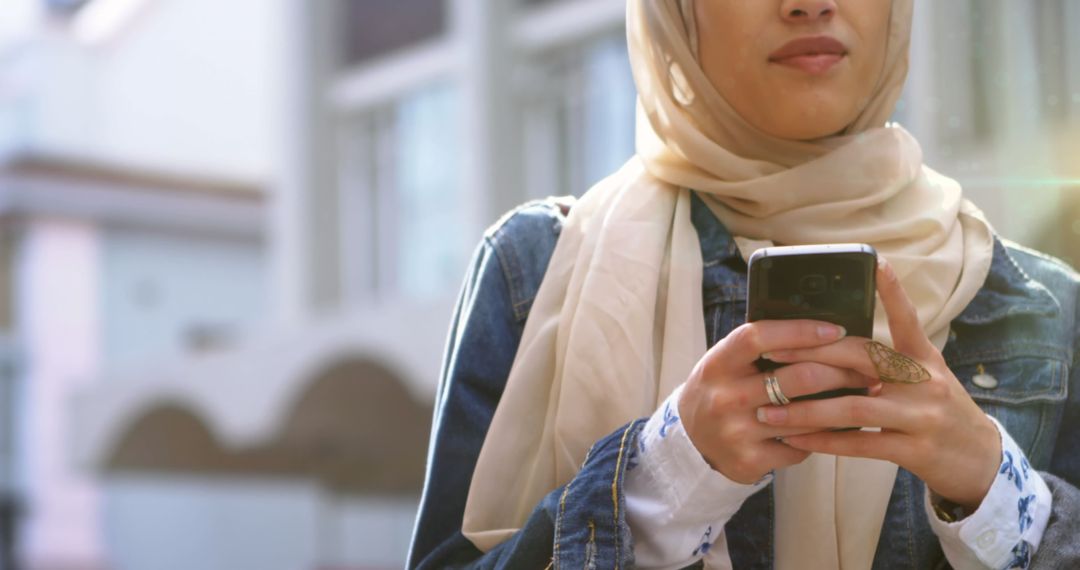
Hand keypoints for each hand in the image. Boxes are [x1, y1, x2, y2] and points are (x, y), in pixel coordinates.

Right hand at [679, 319, 876, 483]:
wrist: (691, 441)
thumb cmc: (721, 390)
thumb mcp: (725, 362)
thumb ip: (759, 347)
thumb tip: (817, 329)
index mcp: (718, 364)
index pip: (759, 337)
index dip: (800, 331)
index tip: (836, 329)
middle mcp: (725, 397)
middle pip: (797, 378)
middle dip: (840, 372)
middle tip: (866, 369)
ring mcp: (736, 432)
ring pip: (807, 416)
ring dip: (840, 406)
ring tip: (863, 396)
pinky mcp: (749, 460)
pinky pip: (800, 447)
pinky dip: (820, 436)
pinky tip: (833, 427)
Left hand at [757, 258, 1001, 510]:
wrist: (980, 460)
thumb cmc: (939, 411)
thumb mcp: (926, 376)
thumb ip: (888, 360)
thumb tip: (834, 345)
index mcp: (924, 358)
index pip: (907, 319)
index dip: (892, 291)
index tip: (876, 262)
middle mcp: (924, 381)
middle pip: (862, 358)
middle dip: (812, 354)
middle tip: (772, 353)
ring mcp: (921, 416)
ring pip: (853, 407)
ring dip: (806, 410)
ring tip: (768, 411)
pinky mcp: (914, 450)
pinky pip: (860, 444)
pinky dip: (825, 442)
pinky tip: (797, 440)